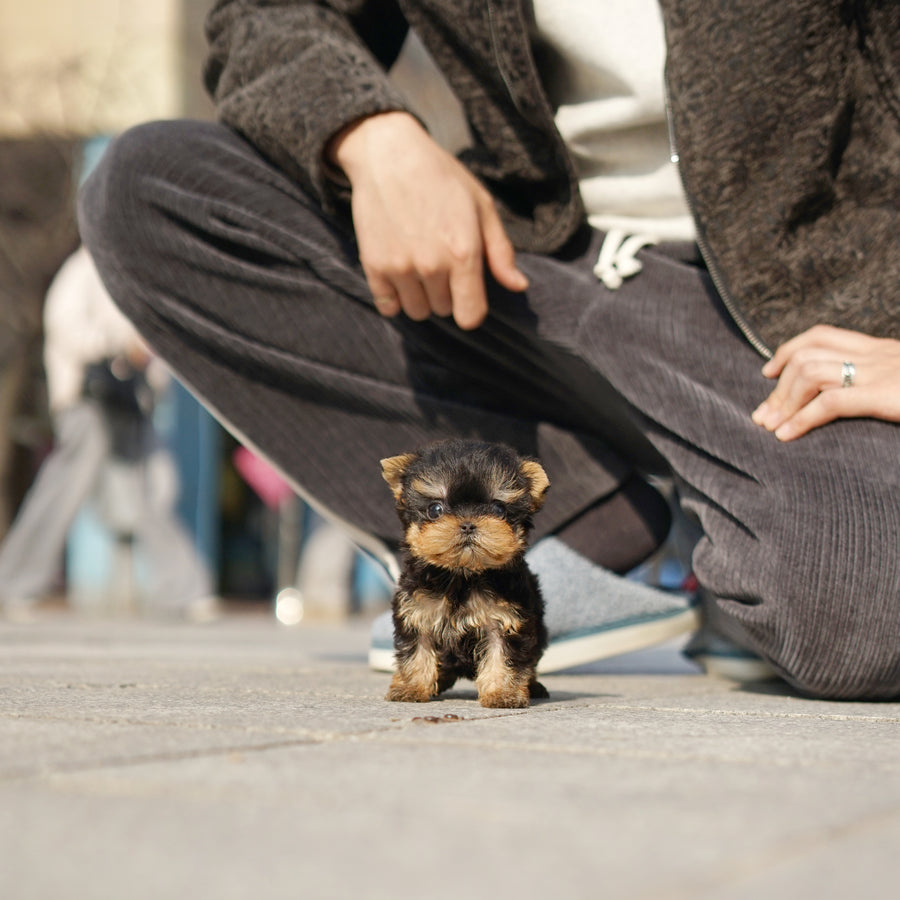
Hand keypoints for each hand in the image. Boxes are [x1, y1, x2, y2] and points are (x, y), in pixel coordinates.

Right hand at [328, 112, 527, 329]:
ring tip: (420, 265)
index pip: (471, 316)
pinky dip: (394, 297)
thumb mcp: (481, 206)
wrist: (389, 155)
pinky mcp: (374, 266)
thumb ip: (501, 251)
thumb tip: (518, 286)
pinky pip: (388, 306)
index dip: (472, 309)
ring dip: (421, 296)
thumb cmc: (441, 177)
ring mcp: (400, 267)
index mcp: (464, 253)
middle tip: (440, 261)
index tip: (468, 294)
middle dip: (446, 293)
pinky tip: (399, 271)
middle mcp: (432, 266)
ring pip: (417, 311)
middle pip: (444, 311)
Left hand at [752, 324, 899, 439]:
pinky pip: (830, 402)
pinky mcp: (884, 394)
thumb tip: (844, 395)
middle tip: (763, 415)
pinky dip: (801, 419)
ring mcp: (879, 372)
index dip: (788, 352)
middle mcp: (876, 354)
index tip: (769, 372)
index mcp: (880, 349)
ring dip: (783, 403)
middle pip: (806, 357)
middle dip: (778, 388)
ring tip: (770, 426)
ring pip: (810, 374)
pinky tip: (786, 434)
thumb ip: (876, 381)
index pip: (821, 336)